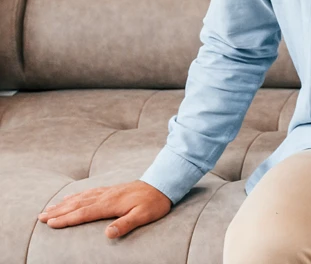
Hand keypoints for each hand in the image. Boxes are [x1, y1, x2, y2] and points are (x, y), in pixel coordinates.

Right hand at [39, 181, 170, 238]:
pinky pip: (88, 192)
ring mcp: (107, 191)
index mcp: (110, 204)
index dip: (66, 219)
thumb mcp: (143, 216)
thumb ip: (125, 224)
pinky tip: (69, 197)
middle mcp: (105, 196)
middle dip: (58, 211)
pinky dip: (75, 196)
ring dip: (63, 204)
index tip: (50, 224)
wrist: (163, 183)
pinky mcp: (110, 189)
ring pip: (80, 198)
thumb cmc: (154, 202)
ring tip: (48, 209)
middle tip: (40, 217)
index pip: (83, 213)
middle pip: (77, 204)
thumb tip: (107, 234)